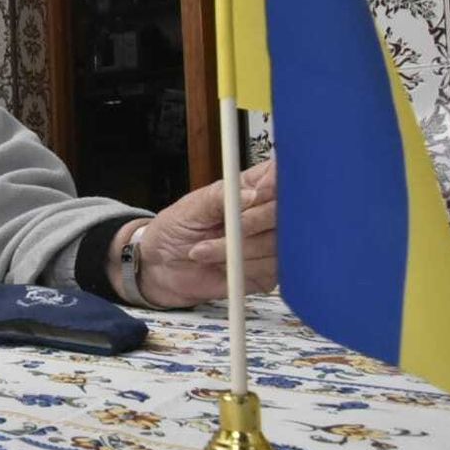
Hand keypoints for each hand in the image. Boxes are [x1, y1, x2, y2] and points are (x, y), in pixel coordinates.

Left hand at [127, 159, 277, 308]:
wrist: (161, 268)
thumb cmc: (175, 230)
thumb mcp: (191, 207)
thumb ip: (220, 198)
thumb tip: (250, 194)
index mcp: (251, 188)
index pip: (279, 178)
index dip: (276, 185)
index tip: (256, 195)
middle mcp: (266, 215)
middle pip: (287, 214)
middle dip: (254, 222)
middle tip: (226, 227)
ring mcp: (270, 244)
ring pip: (278, 245)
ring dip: (238, 250)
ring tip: (205, 249)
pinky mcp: (268, 271)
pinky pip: (270, 270)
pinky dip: (243, 268)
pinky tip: (220, 265)